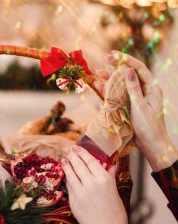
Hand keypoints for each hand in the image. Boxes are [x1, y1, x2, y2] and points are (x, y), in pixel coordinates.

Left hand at [62, 145, 133, 223]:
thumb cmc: (115, 211)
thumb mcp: (114, 190)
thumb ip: (109, 175)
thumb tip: (112, 162)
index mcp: (104, 179)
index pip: (90, 160)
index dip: (82, 152)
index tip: (76, 147)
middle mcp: (91, 184)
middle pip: (78, 165)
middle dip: (72, 156)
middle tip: (67, 150)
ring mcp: (81, 193)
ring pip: (70, 174)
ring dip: (66, 165)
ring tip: (64, 159)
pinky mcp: (73, 201)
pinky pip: (69, 187)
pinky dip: (68, 179)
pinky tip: (67, 175)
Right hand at [94, 51, 177, 171]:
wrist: (150, 145)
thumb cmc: (149, 127)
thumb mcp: (141, 106)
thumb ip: (133, 88)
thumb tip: (128, 70)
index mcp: (151, 88)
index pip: (139, 69)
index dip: (126, 60)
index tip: (115, 54)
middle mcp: (142, 91)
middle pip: (128, 74)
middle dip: (116, 66)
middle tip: (104, 58)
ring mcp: (133, 99)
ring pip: (120, 85)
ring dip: (109, 78)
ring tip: (97, 70)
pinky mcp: (126, 106)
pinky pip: (115, 96)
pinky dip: (106, 91)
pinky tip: (98, 85)